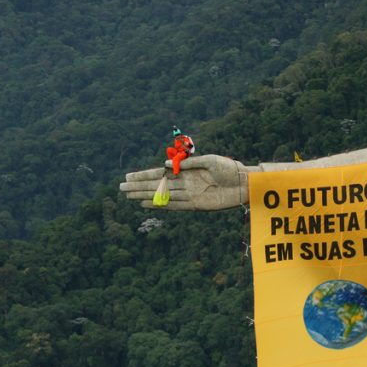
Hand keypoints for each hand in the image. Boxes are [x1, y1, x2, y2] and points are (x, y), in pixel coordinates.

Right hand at [120, 155, 253, 210]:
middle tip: (121, 188)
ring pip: (162, 196)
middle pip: (157, 185)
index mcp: (186, 171)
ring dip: (145, 196)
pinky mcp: (196, 205)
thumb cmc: (229, 168)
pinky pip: (174, 206)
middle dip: (139, 187)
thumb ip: (187, 164)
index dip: (144, 176)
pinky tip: (147, 204)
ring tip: (129, 196)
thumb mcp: (208, 161)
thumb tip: (165, 167)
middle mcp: (185, 183)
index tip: (128, 176)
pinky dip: (160, 206)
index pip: (160, 173)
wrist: (244, 183)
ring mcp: (189, 194)